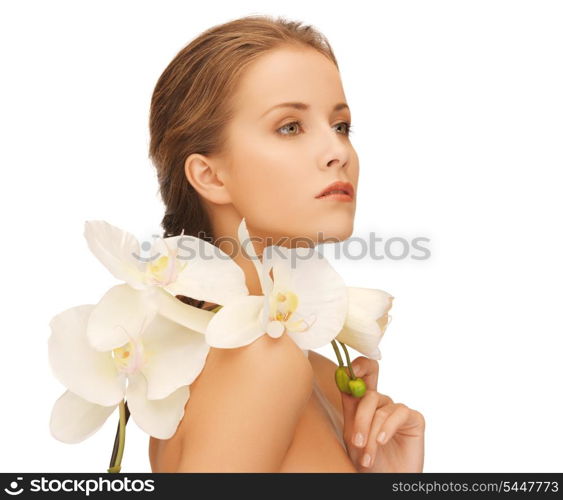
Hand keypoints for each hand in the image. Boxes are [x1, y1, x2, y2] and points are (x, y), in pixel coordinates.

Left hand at [340, 356, 424, 471]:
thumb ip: (350, 408)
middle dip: (361, 404)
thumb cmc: (367, 460)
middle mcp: (381, 402)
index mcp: (363, 402)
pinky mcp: (414, 419)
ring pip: (380, 408)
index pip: (360, 374)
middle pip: (370, 384)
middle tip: (354, 434)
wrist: (385, 480)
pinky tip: (382, 442)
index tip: (347, 370)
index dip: (355, 366)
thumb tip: (344, 382)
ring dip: (371, 434)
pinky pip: (399, 413)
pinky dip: (388, 428)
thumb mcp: (352, 435)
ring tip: (367, 457)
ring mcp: (397, 410)